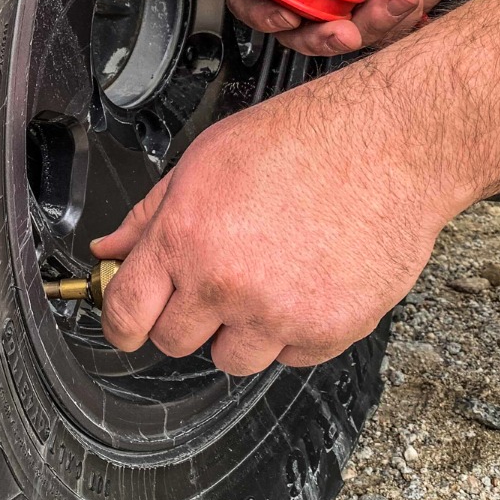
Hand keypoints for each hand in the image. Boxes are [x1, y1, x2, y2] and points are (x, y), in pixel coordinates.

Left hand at [90, 82, 462, 372]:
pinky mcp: (327, 332)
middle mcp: (226, 284)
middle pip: (174, 342)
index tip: (128, 325)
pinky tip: (304, 283)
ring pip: (232, 359)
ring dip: (239, 329)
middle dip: (186, 315)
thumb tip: (112, 249)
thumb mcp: (204, 160)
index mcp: (184, 238)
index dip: (120, 323)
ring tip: (266, 277)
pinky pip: (289, 357)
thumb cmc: (302, 141)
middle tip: (213, 279)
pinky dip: (292, 332)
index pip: (126, 313)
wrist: (388, 146)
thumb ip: (149, 214)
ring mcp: (278, 315)